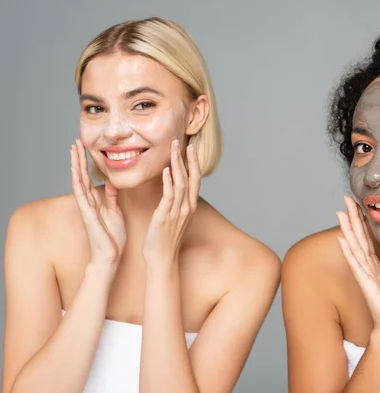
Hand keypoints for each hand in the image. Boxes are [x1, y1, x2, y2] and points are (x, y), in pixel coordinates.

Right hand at [71, 140, 126, 265]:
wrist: (110, 256)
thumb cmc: (113, 237)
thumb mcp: (115, 211)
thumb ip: (112, 197)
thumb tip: (113, 182)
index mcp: (97, 201)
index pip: (90, 177)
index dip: (88, 163)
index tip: (86, 147)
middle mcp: (89, 202)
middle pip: (82, 176)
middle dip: (79, 159)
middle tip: (76, 141)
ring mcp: (87, 208)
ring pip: (79, 182)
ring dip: (75, 165)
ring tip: (73, 149)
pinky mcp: (87, 215)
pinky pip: (82, 196)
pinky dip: (78, 183)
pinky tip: (75, 171)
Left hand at [142, 140, 200, 264]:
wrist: (161, 258)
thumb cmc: (164, 239)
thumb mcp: (173, 218)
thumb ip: (175, 202)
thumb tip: (172, 189)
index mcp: (189, 206)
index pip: (195, 180)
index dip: (194, 164)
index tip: (191, 149)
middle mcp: (186, 207)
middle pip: (192, 178)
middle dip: (189, 160)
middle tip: (186, 143)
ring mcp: (178, 212)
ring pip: (181, 183)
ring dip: (177, 165)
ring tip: (174, 149)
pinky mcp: (165, 216)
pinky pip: (169, 195)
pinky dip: (168, 181)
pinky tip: (165, 170)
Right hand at [336, 196, 379, 337]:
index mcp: (374, 262)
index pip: (366, 236)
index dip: (362, 219)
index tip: (358, 202)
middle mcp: (366, 265)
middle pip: (358, 236)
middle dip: (352, 218)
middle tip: (346, 198)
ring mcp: (364, 273)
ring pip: (354, 246)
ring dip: (347, 229)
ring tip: (340, 213)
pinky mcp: (365, 283)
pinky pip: (356, 264)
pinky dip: (348, 251)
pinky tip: (342, 239)